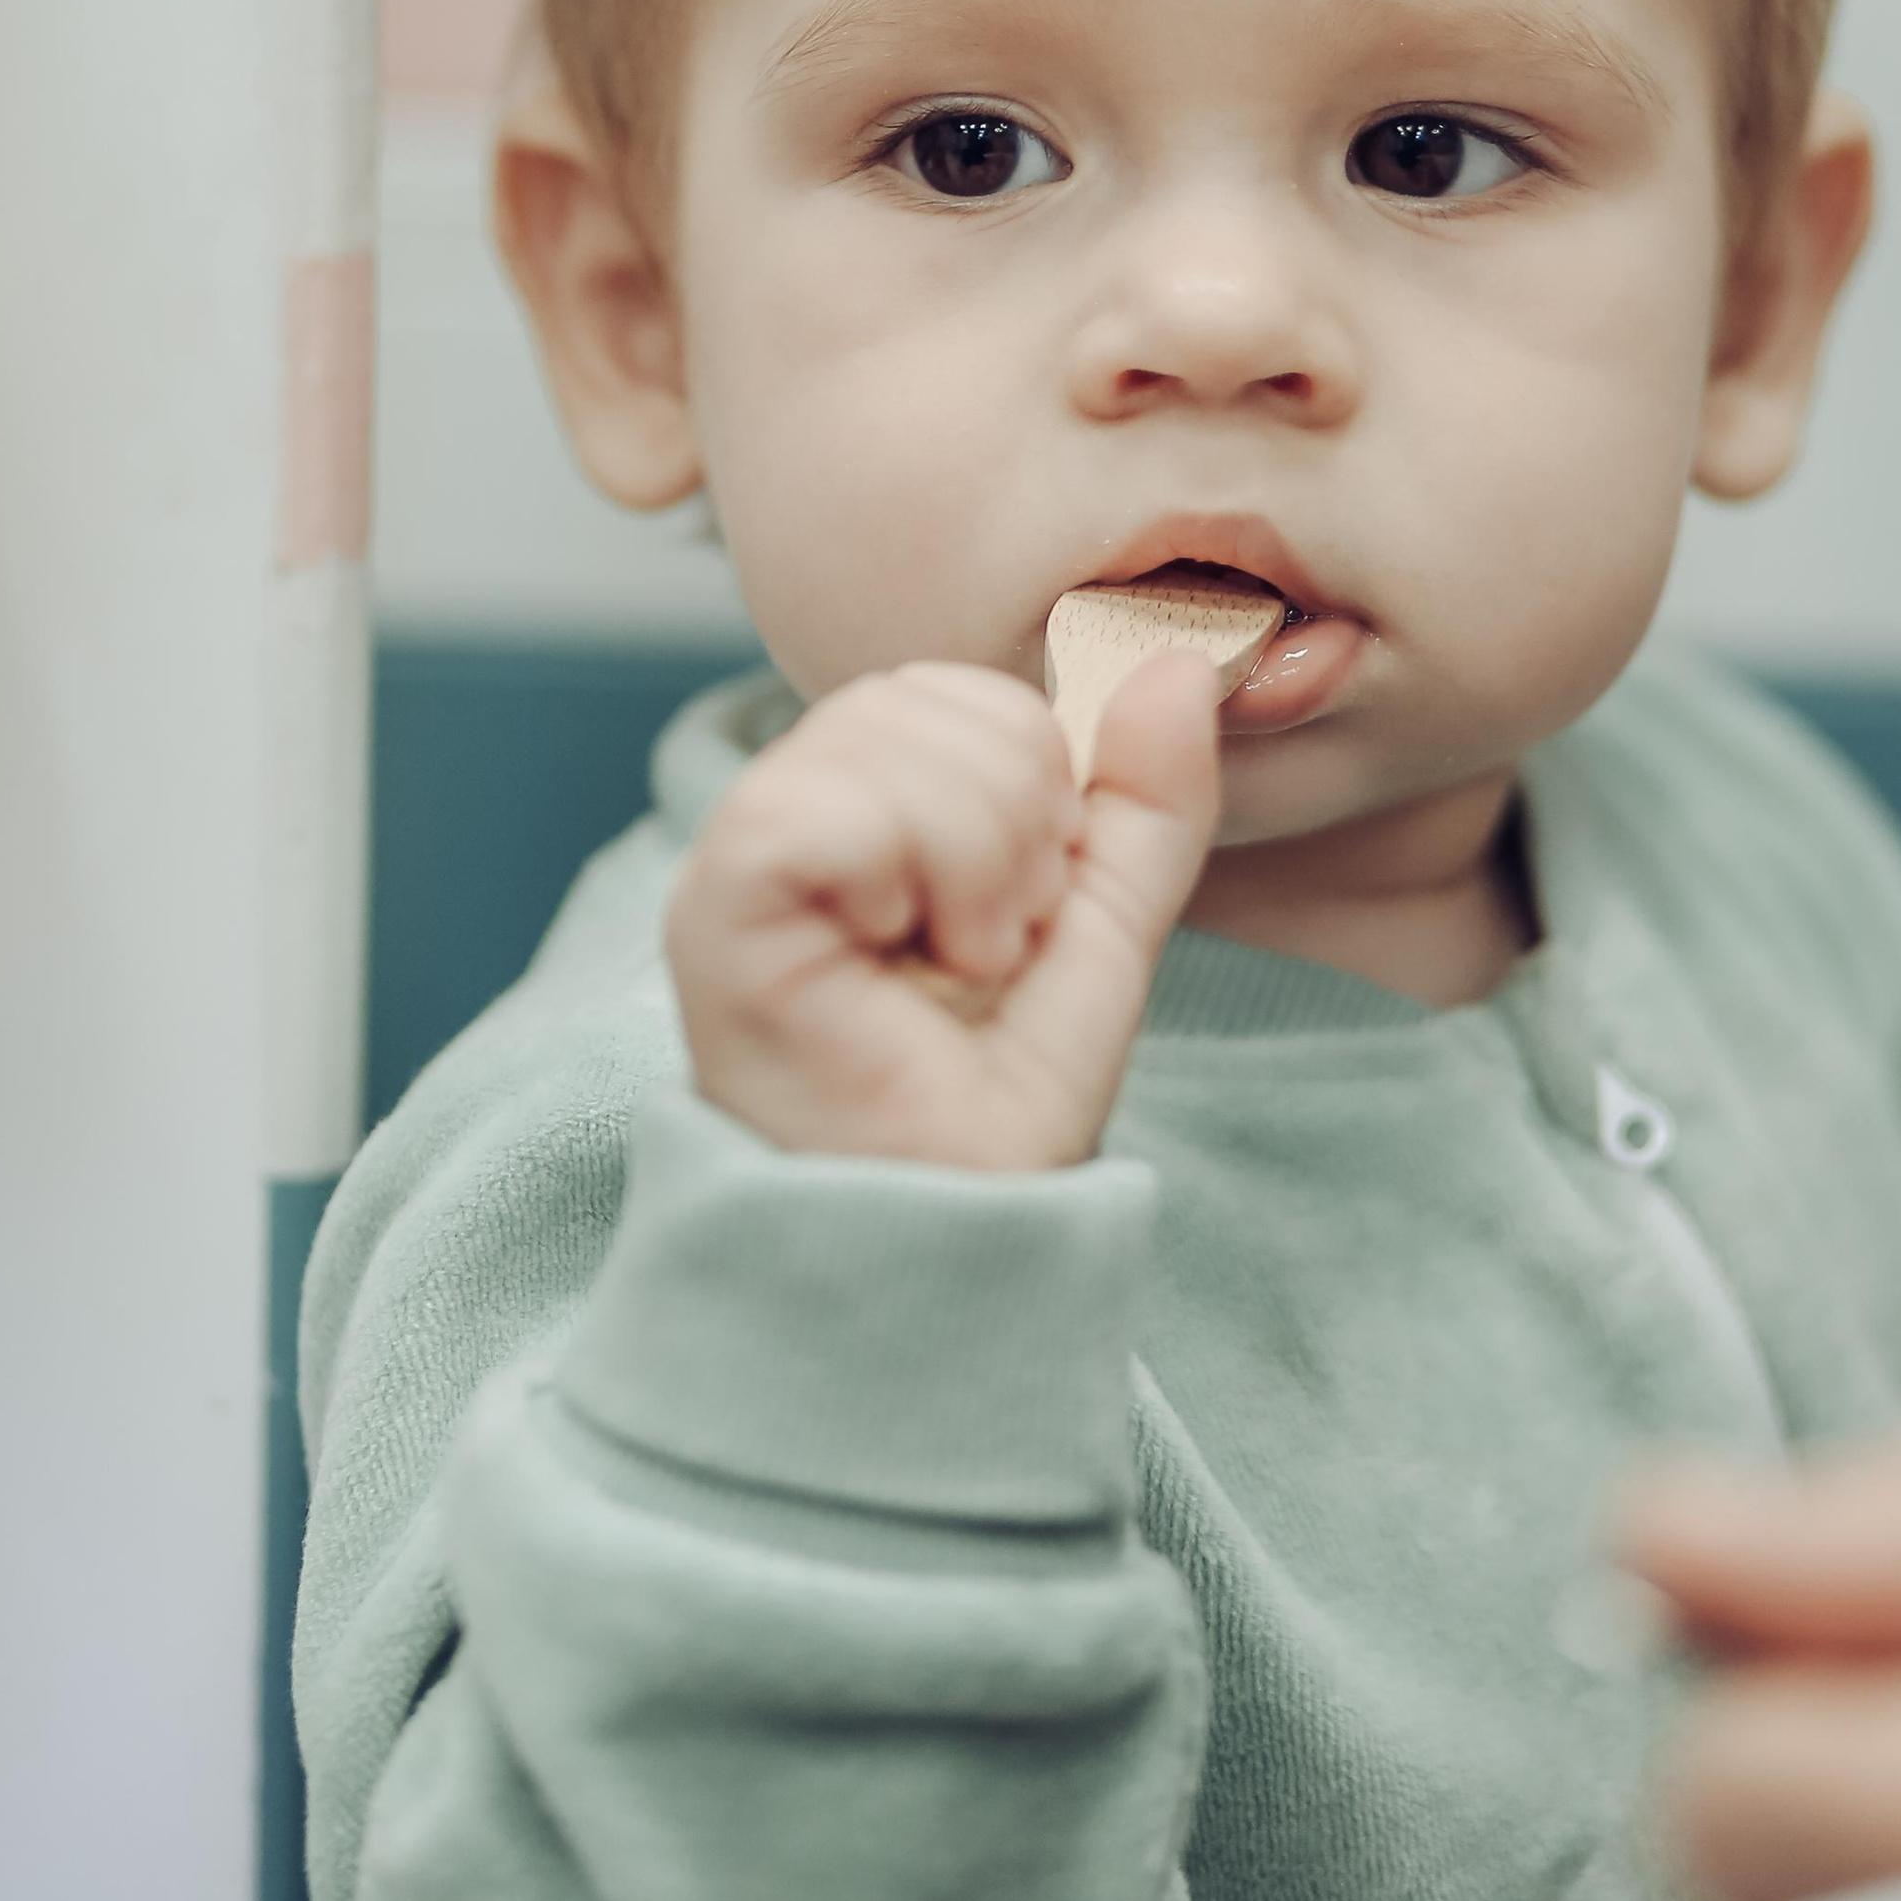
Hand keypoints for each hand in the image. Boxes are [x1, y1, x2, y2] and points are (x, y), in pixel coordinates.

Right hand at [663, 648, 1221, 1172]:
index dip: (1035, 775)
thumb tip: (1184, 665)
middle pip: (928, 691)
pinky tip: (904, 964)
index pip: (960, 688)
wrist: (945, 1236)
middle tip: (997, 942)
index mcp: (866, 806)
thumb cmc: (993, 1106)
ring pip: (889, 729)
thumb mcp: (1101, 931)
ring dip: (978, 856)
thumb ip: (1145, 802)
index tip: (1028, 910)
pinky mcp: (717, 897)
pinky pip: (831, 801)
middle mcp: (789, 811)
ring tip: (956, 961)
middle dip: (1017, 814)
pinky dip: (912, 873)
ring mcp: (741, 849)